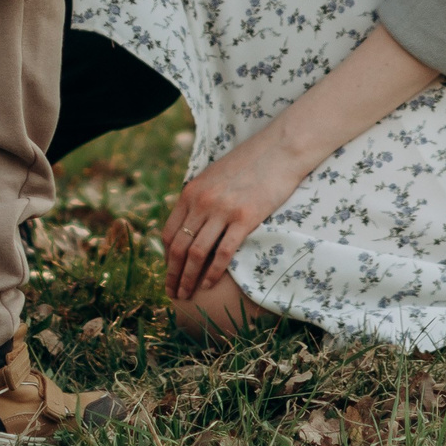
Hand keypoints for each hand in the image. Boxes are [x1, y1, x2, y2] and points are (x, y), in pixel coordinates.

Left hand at [162, 125, 308, 303]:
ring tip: (186, 295)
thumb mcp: (214, 176)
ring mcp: (223, 210)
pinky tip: (208, 285)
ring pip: (196, 253)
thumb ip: (199, 199)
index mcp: (191, 191)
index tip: (168, 273)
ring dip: (188, 278)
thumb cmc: (249, 163)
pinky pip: (223, 253)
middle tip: (172, 293)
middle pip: (178, 246)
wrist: (279, 149)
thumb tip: (189, 224)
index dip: (166, 258)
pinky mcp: (245, 218)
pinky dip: (212, 272)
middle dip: (172, 274)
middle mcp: (202, 201)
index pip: (169, 232)